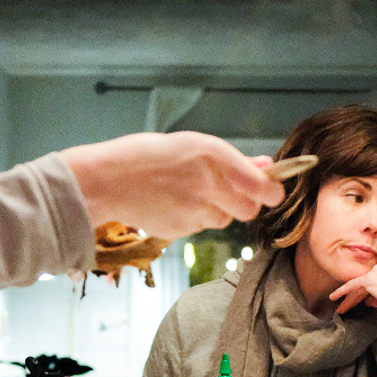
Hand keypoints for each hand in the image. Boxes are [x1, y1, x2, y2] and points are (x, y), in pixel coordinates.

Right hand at [62, 132, 284, 239]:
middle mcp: (208, 184)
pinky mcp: (181, 230)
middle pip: (249, 210)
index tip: (270, 190)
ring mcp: (195, 210)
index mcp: (214, 156)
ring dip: (217, 210)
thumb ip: (232, 161)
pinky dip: (194, 218)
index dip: (271, 191)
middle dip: (244, 203)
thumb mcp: (193, 146)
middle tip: (226, 191)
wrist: (105, 181)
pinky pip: (201, 227)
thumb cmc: (146, 156)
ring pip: (225, 219)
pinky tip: (173, 203)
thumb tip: (266, 166)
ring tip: (189, 193)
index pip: (263, 187)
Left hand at [329, 256, 376, 321]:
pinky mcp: (371, 278)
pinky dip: (342, 291)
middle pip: (366, 280)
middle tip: (347, 305)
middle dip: (356, 295)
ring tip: (341, 309)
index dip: (366, 291)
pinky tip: (334, 297)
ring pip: (359, 284)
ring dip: (350, 298)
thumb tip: (366, 300)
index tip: (359, 301)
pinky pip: (352, 285)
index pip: (375, 277)